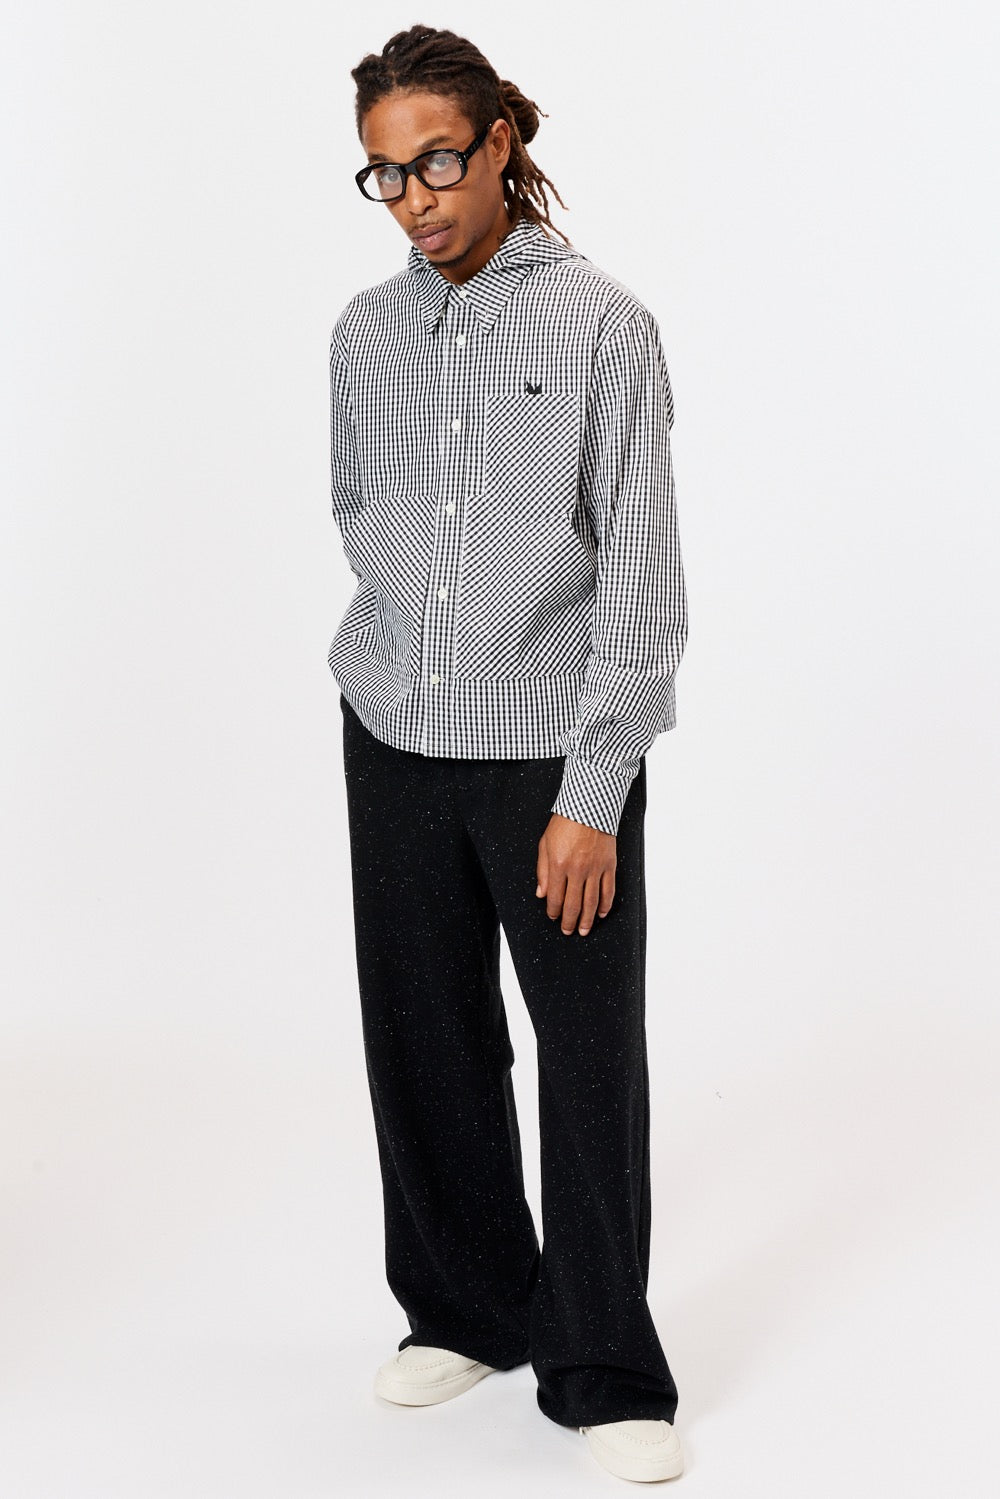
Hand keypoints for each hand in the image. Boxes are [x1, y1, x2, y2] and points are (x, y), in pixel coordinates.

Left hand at [536, 813, 616, 935]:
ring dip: (588, 919)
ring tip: (584, 930)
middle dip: (569, 921)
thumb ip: (542, 871)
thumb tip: (541, 894)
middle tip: (568, 932)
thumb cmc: (564, 823)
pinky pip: (608, 890)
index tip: (553, 917)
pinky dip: (606, 905)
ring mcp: (595, 868)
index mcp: (558, 865)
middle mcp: (577, 870)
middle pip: (573, 904)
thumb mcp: (545, 844)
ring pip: (592, 902)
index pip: (555, 898)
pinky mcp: (609, 865)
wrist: (589, 806)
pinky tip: (602, 913)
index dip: (553, 912)